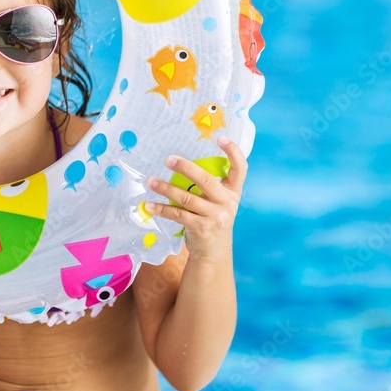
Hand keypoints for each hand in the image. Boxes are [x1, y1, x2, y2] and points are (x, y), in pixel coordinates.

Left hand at [145, 136, 247, 263]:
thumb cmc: (212, 219)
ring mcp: (215, 217)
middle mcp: (228, 203)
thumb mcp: (219, 202)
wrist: (214, 252)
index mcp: (233, 192)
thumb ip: (209, 186)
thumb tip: (180, 162)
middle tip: (168, 159)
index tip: (221, 138)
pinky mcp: (201, 229)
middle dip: (187, 168)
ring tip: (151, 181)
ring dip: (166, 188)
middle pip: (207, 181)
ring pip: (188, 198)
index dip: (234, 152)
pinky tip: (149, 205)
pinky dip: (162, 209)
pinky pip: (178, 215)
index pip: (240, 169)